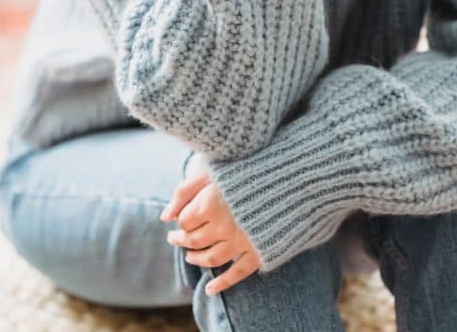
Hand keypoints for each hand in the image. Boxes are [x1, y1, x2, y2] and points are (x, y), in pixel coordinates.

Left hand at [160, 157, 262, 295]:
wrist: (292, 176)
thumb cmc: (247, 166)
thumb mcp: (212, 170)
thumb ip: (184, 191)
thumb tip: (164, 217)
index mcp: (210, 203)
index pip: (185, 222)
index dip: (179, 222)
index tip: (177, 221)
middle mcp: (223, 226)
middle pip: (194, 240)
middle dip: (182, 241)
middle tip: (175, 239)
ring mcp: (242, 241)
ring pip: (211, 258)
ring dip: (197, 259)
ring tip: (190, 256)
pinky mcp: (259, 251)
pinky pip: (237, 273)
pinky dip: (222, 283)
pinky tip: (210, 289)